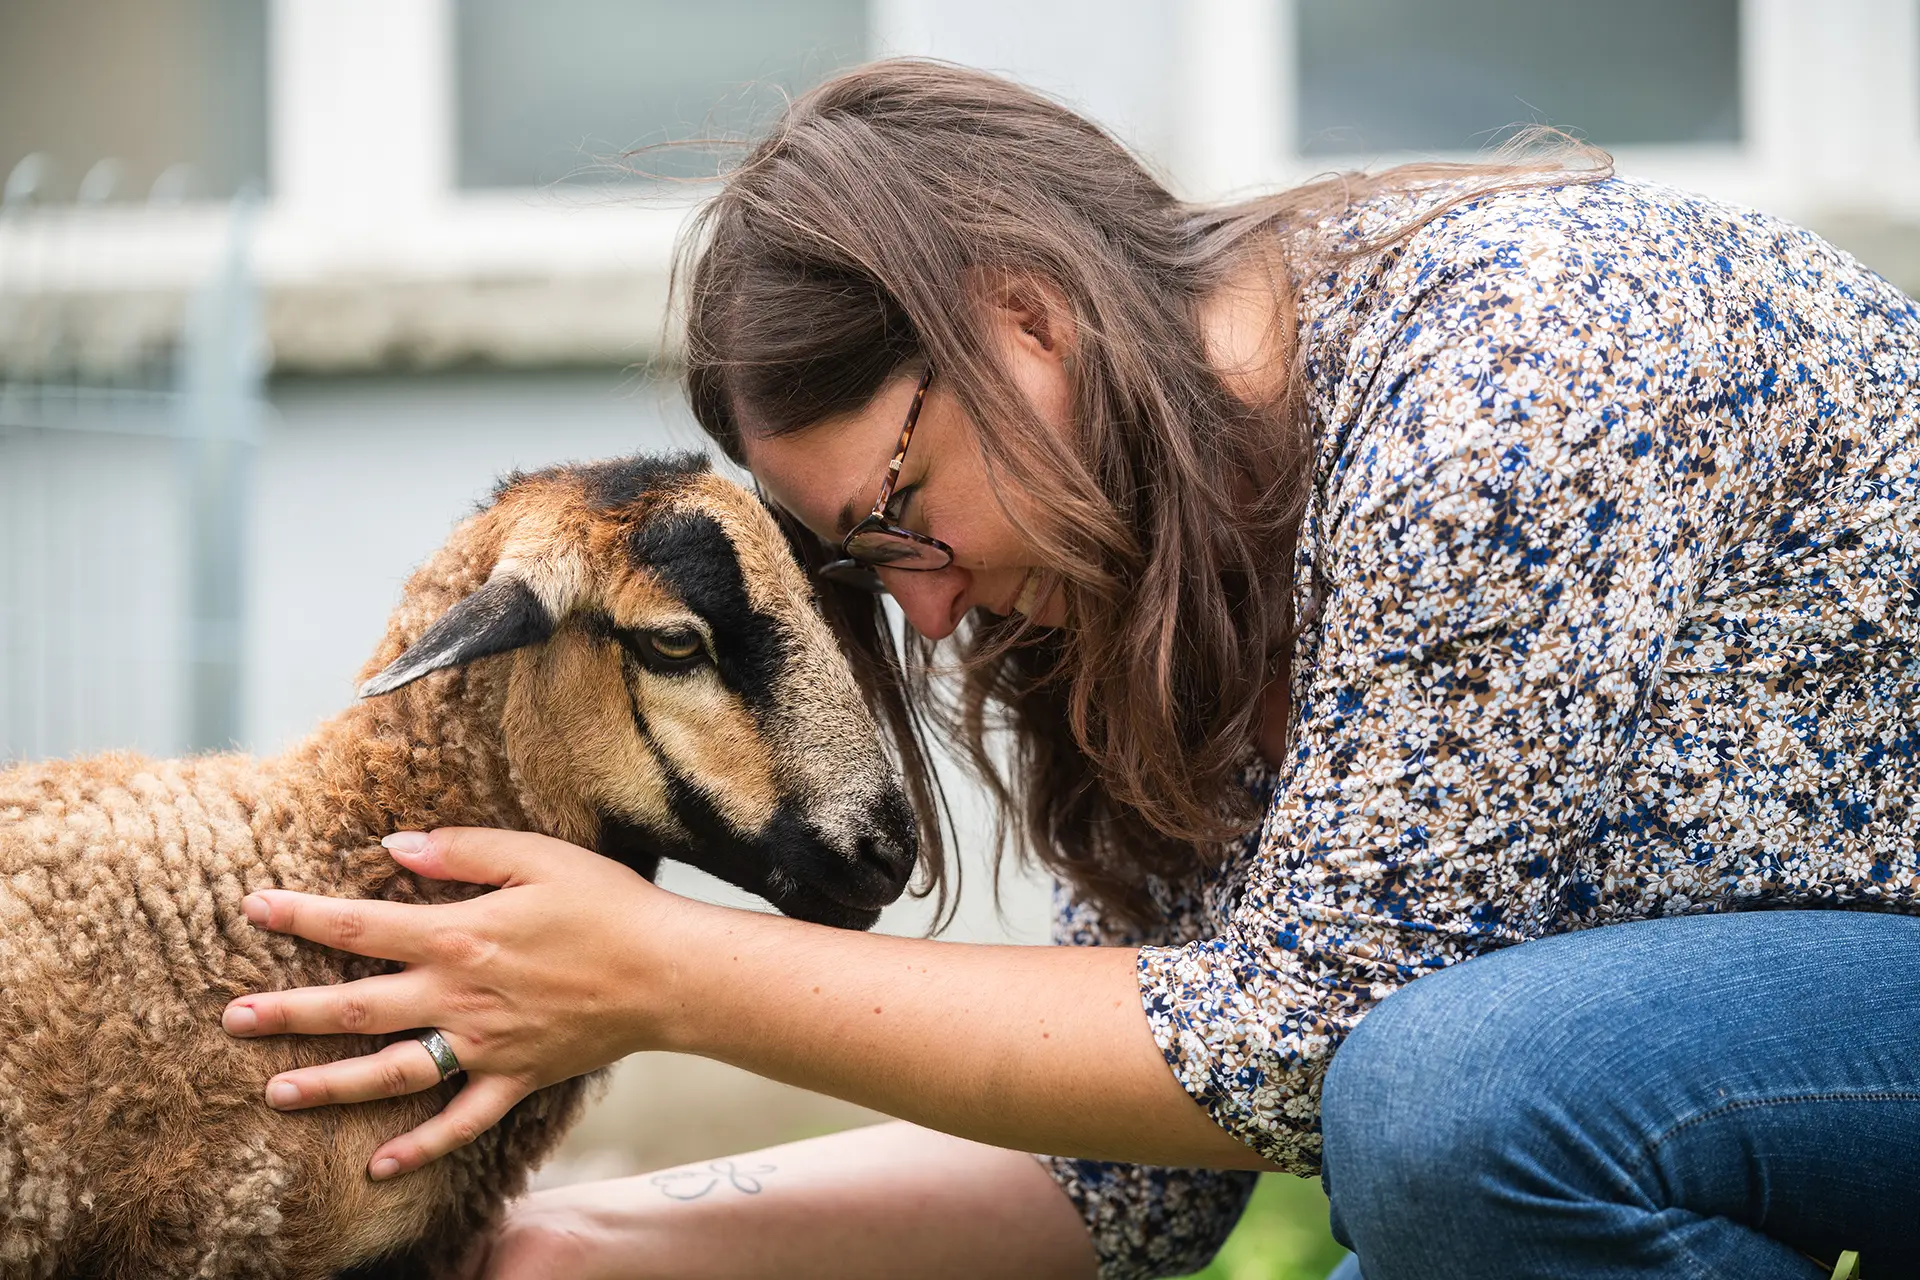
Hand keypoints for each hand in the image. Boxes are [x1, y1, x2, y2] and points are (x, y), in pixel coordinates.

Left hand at [221, 828, 670, 1179]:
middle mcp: (458, 997)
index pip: (360, 927)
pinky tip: (379, 1166)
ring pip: (391, 1071)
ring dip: (330, 1084)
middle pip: (356, 1008)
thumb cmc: (608, 905)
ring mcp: (483, 1046)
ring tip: (276, 1092)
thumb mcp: (537, 856)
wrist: (668, 972)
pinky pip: (459, 1123)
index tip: (253, 907)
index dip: (302, 916)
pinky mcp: (514, 1079)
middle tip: (232, 1019)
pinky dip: (420, 1148)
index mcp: (458, 935)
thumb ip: (463, 850)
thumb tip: (395, 848)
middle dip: (289, 1013)